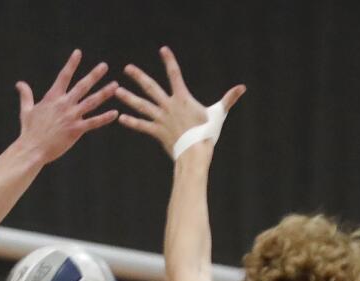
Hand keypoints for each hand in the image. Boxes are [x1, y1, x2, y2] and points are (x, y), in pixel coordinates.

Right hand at [14, 49, 119, 164]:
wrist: (32, 148)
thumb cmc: (29, 130)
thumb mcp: (26, 110)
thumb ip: (26, 95)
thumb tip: (20, 83)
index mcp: (52, 98)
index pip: (64, 76)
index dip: (71, 64)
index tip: (78, 53)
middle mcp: (64, 104)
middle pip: (82, 86)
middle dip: (94, 75)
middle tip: (104, 66)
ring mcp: (71, 116)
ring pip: (91, 102)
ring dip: (104, 93)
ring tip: (115, 85)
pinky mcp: (76, 130)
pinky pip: (93, 122)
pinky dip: (104, 118)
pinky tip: (115, 113)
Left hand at [116, 46, 244, 155]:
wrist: (195, 153)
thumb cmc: (208, 133)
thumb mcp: (218, 113)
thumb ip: (228, 99)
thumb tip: (242, 88)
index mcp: (182, 98)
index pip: (175, 74)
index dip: (169, 61)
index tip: (163, 50)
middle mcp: (168, 105)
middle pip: (150, 87)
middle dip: (138, 77)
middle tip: (127, 68)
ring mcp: (160, 119)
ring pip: (141, 105)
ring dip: (128, 98)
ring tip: (116, 91)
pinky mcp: (156, 132)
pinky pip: (141, 126)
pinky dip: (131, 122)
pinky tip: (120, 118)